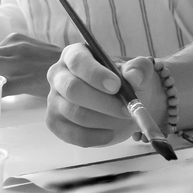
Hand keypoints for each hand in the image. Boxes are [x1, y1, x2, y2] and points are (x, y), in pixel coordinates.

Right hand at [44, 43, 164, 147]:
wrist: (122, 104)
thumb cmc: (126, 83)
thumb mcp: (138, 71)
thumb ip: (139, 69)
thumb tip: (133, 75)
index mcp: (75, 54)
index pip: (78, 61)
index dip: (96, 74)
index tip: (117, 86)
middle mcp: (58, 75)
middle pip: (73, 89)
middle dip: (103, 102)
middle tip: (127, 109)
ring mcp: (53, 100)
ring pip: (74, 113)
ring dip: (104, 120)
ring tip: (123, 120)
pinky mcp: (55, 122)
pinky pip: (71, 134)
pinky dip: (94, 137)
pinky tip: (110, 134)